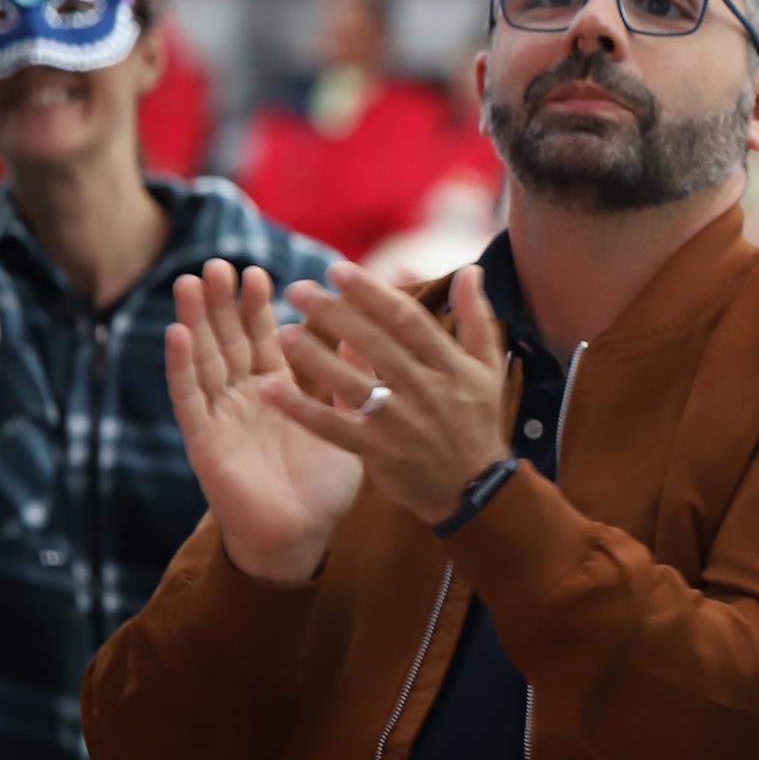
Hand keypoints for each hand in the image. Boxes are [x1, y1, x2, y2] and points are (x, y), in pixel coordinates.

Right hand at [166, 259, 365, 584]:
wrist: (302, 537)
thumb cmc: (323, 486)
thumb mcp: (345, 422)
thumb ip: (351, 378)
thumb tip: (364, 331)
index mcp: (277, 391)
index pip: (263, 339)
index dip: (258, 307)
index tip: (257, 272)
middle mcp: (244, 398)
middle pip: (227, 341)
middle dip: (221, 303)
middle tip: (216, 264)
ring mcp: (220, 416)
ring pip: (203, 360)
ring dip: (195, 321)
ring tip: (189, 282)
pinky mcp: (203, 440)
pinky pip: (189, 398)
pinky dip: (181, 367)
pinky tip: (176, 334)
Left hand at [264, 264, 510, 526]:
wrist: (474, 490)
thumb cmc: (477, 422)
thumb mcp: (487, 368)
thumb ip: (477, 317)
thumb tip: (471, 269)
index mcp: (449, 364)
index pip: (406, 320)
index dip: (370, 293)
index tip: (337, 270)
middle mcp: (425, 389)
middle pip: (374, 343)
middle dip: (334, 313)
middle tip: (297, 289)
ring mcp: (400, 422)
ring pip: (352, 383)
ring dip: (315, 357)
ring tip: (283, 332)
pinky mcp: (379, 452)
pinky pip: (333, 427)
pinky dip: (301, 409)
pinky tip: (270, 390)